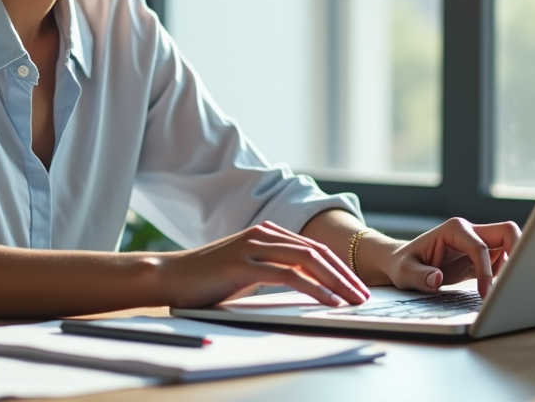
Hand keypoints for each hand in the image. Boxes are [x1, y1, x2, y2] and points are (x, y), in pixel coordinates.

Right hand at [156, 221, 370, 308]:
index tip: (356, 287)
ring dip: (335, 282)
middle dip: (344, 275)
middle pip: (316, 252)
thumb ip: (273, 270)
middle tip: (363, 296)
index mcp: (266, 233)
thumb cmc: (207, 279)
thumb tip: (305, 286)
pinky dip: (313, 288)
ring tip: (352, 300)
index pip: (313, 248)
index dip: (338, 267)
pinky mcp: (244, 264)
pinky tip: (327, 301)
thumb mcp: (246, 271)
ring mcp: (253, 247)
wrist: (171, 276)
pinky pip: (288, 275)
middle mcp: (263, 234)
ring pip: (307, 261)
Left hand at [380, 218, 520, 297]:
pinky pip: (503, 262)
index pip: (480, 247)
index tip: (485, 294)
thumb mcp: (404, 272)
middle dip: (518, 251)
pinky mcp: (480, 257)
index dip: (486, 271)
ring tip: (505, 290)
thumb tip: (437, 279)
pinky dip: (504, 274)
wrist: (402, 263)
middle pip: (507, 232)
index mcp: (453, 230)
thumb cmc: (403, 265)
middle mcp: (469, 232)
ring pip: (510, 246)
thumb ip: (419, 275)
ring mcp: (477, 243)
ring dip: (512, 265)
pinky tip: (493, 290)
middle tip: (516, 279)